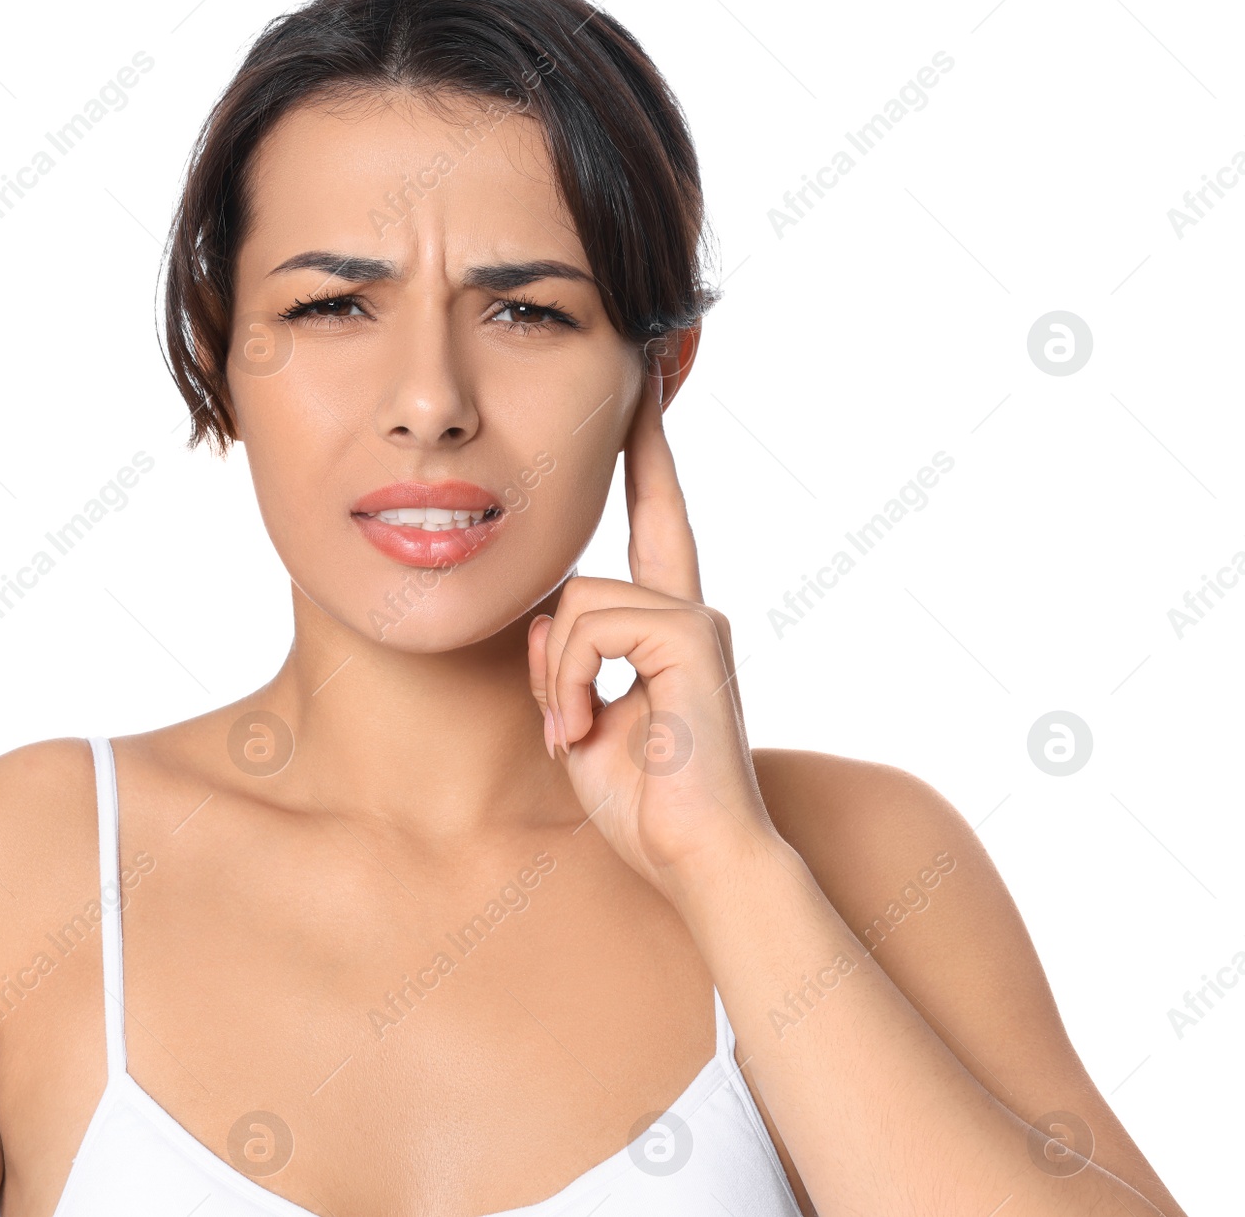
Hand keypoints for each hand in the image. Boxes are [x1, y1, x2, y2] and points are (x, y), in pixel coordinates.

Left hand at [527, 358, 781, 903]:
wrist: (699, 861)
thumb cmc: (645, 805)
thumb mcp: (581, 718)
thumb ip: (564, 658)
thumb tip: (545, 621)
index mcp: (669, 627)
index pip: (659, 518)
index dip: (650, 452)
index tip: (647, 383)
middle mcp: (691, 610)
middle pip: (590, 571)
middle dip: (566, 630)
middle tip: (572, 720)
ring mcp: (696, 618)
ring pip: (575, 602)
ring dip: (555, 678)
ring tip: (576, 735)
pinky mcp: (691, 635)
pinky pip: (588, 628)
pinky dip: (567, 683)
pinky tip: (582, 732)